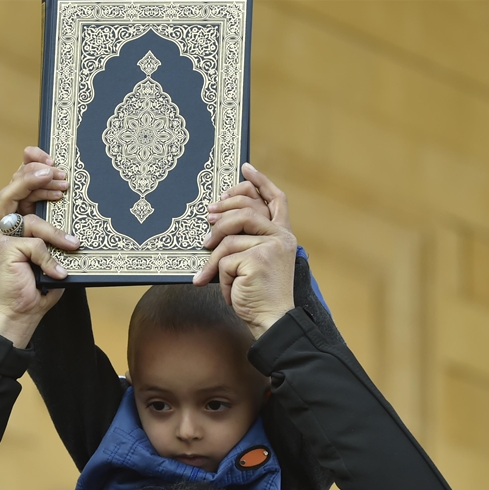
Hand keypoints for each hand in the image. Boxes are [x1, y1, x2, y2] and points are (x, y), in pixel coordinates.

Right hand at [0, 148, 78, 346]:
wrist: (19, 317)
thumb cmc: (38, 285)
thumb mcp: (49, 251)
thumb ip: (51, 229)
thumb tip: (72, 203)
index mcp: (8, 223)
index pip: (16, 186)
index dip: (30, 167)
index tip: (49, 158)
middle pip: (12, 190)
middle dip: (37, 179)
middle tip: (61, 177)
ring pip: (27, 218)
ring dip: (54, 227)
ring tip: (73, 241)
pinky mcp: (3, 252)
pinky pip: (33, 245)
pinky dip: (50, 258)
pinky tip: (61, 272)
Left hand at [194, 163, 295, 338]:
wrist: (272, 322)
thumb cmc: (260, 296)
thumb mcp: (254, 263)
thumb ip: (245, 242)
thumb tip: (217, 219)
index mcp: (283, 236)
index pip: (276, 199)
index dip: (260, 182)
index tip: (245, 167)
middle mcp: (281, 237)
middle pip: (245, 210)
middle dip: (222, 213)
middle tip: (207, 217)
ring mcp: (270, 247)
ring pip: (229, 237)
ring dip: (214, 256)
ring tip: (205, 272)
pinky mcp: (257, 259)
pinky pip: (224, 260)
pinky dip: (218, 277)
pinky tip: (224, 289)